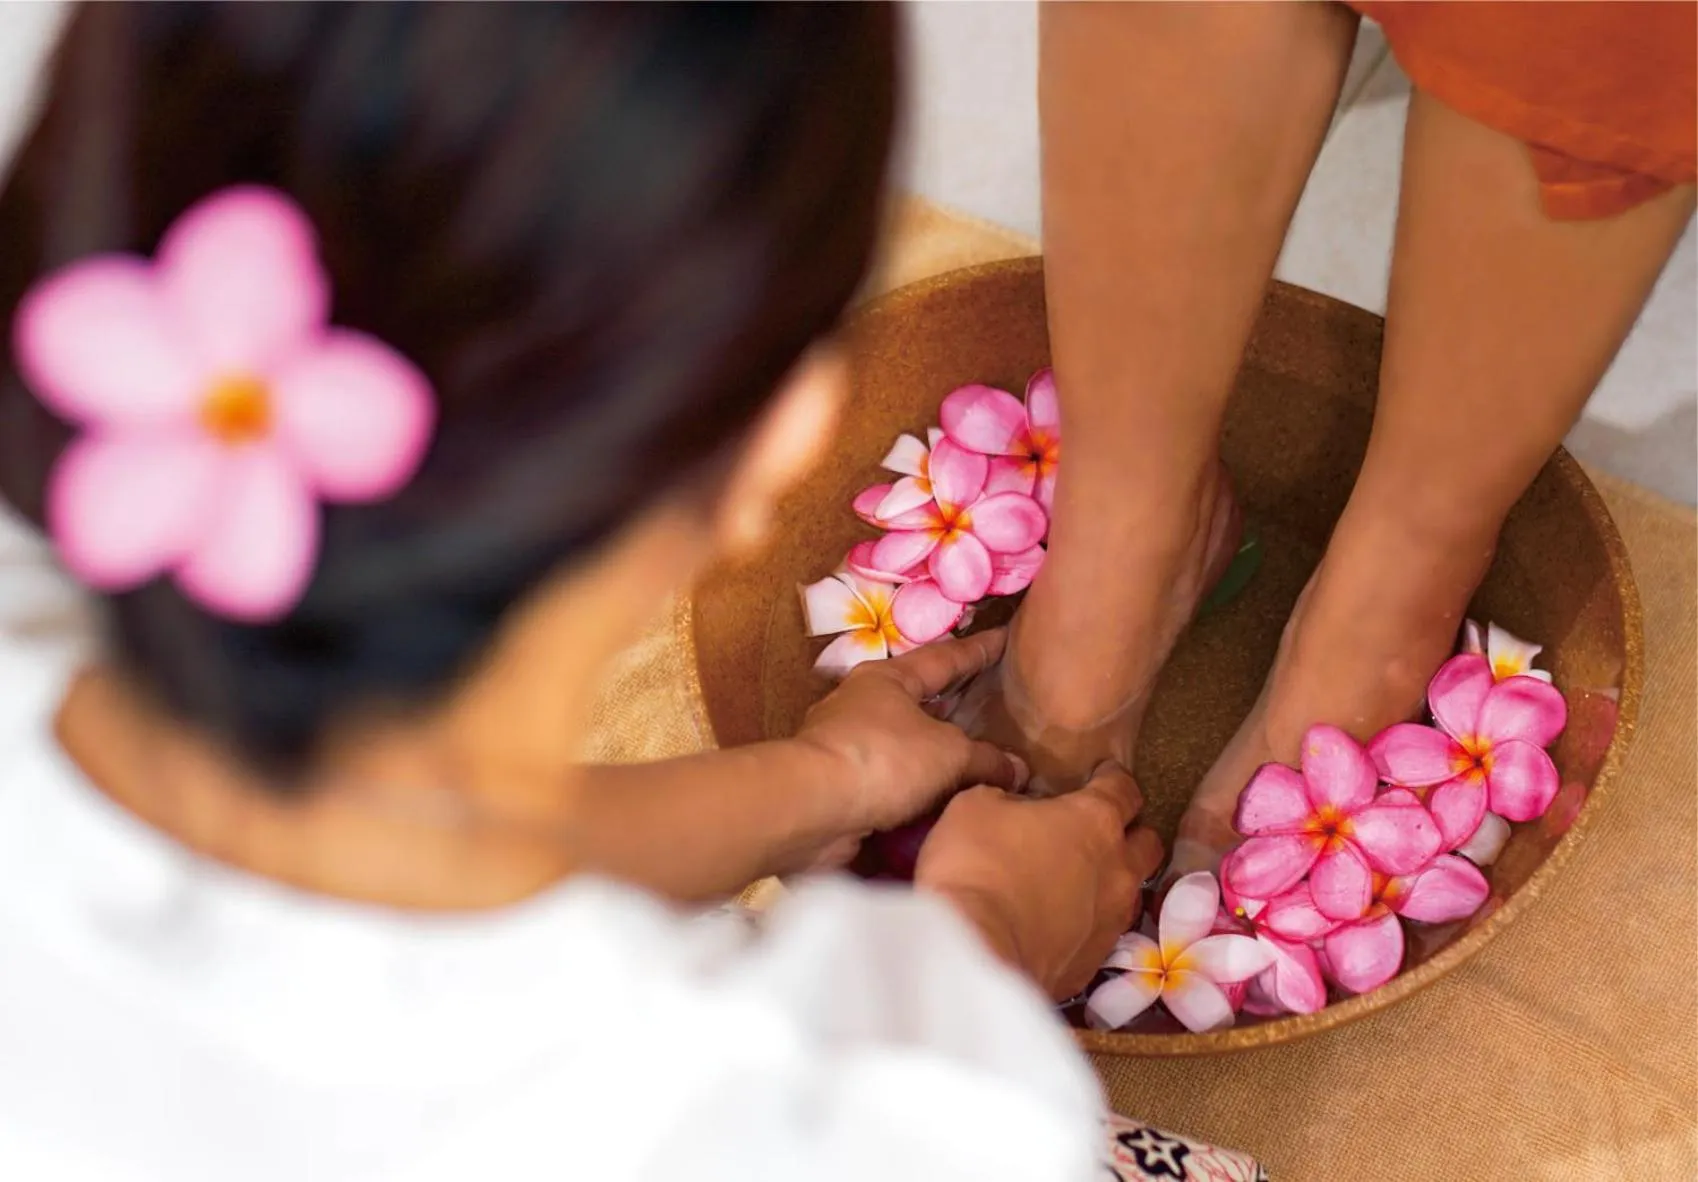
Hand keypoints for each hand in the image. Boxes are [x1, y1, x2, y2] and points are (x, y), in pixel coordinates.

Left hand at [795, 629, 1029, 839]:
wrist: (812, 807)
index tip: (1005, 638)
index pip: (945, 658)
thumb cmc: (884, 759)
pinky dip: (917, 791)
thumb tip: (1017, 769)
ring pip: (904, 746)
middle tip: (995, 705)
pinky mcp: (839, 786)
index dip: (979, 649)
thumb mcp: (949, 753)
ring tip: (978, 764)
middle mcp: (863, 705)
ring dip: (935, 757)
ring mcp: (847, 745)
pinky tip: (943, 804)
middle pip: (920, 701)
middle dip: (955, 706)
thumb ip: (987, 759)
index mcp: (889, 678)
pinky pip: (891, 783)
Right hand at [914, 763, 1164, 999]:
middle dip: (1130, 832)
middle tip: (1099, 830)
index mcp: (1095, 821)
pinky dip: (1088, 924)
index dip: (1112, 778)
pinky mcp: (1094, 962)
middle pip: (1148, 843)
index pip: (1123, 789)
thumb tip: (1017, 802)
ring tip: (1082, 882)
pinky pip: (1102, 934)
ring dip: (1113, 882)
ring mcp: (1112, 920)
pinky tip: (1061, 925)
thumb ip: (1006, 796)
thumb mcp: (975, 806)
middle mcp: (1117, 869)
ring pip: (1131, 892)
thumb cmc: (975, 865)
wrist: (976, 953)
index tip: (1101, 774)